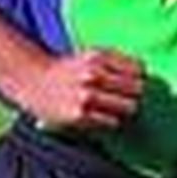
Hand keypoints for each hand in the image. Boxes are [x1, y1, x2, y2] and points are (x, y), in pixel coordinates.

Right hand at [9, 47, 144, 131]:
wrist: (32, 80)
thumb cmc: (67, 70)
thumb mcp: (90, 56)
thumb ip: (115, 61)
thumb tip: (145, 73)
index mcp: (98, 57)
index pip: (138, 69)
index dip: (138, 78)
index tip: (133, 83)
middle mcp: (93, 74)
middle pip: (137, 89)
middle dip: (133, 95)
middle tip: (124, 98)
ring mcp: (87, 95)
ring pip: (129, 106)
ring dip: (124, 110)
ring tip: (113, 108)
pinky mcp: (80, 114)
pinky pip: (112, 121)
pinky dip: (110, 121)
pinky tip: (100, 117)